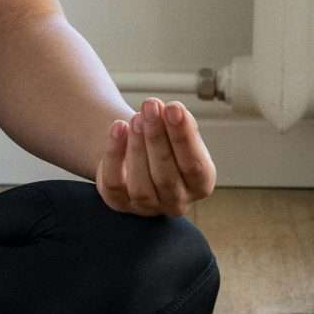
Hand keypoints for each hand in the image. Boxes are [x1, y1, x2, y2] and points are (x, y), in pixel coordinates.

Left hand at [95, 97, 216, 216]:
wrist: (141, 153)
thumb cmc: (167, 142)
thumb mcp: (180, 132)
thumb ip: (180, 123)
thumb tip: (172, 110)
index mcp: (200, 184)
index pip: (194, 165)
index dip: (183, 136)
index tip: (174, 108)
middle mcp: (177, 202)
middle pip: (166, 176)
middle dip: (157, 138)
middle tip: (150, 107)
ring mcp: (147, 207)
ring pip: (140, 185)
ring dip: (137, 148)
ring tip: (136, 118)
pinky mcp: (120, 203)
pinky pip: (114, 184)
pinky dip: (113, 155)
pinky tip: (118, 128)